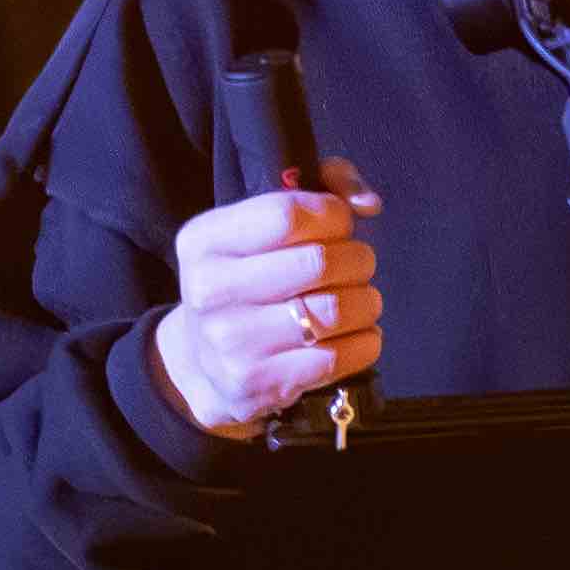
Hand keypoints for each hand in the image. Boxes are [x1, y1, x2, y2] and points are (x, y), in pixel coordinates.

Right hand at [146, 164, 383, 438]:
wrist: (202, 363)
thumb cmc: (249, 278)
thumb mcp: (261, 224)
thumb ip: (324, 186)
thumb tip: (368, 203)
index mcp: (205, 241)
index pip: (287, 215)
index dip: (332, 215)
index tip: (338, 225)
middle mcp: (209, 291)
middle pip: (318, 262)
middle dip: (357, 259)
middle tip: (357, 265)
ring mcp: (231, 343)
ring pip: (335, 311)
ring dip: (366, 302)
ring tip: (361, 300)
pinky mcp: (258, 384)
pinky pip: (339, 357)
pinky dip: (364, 341)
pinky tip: (355, 335)